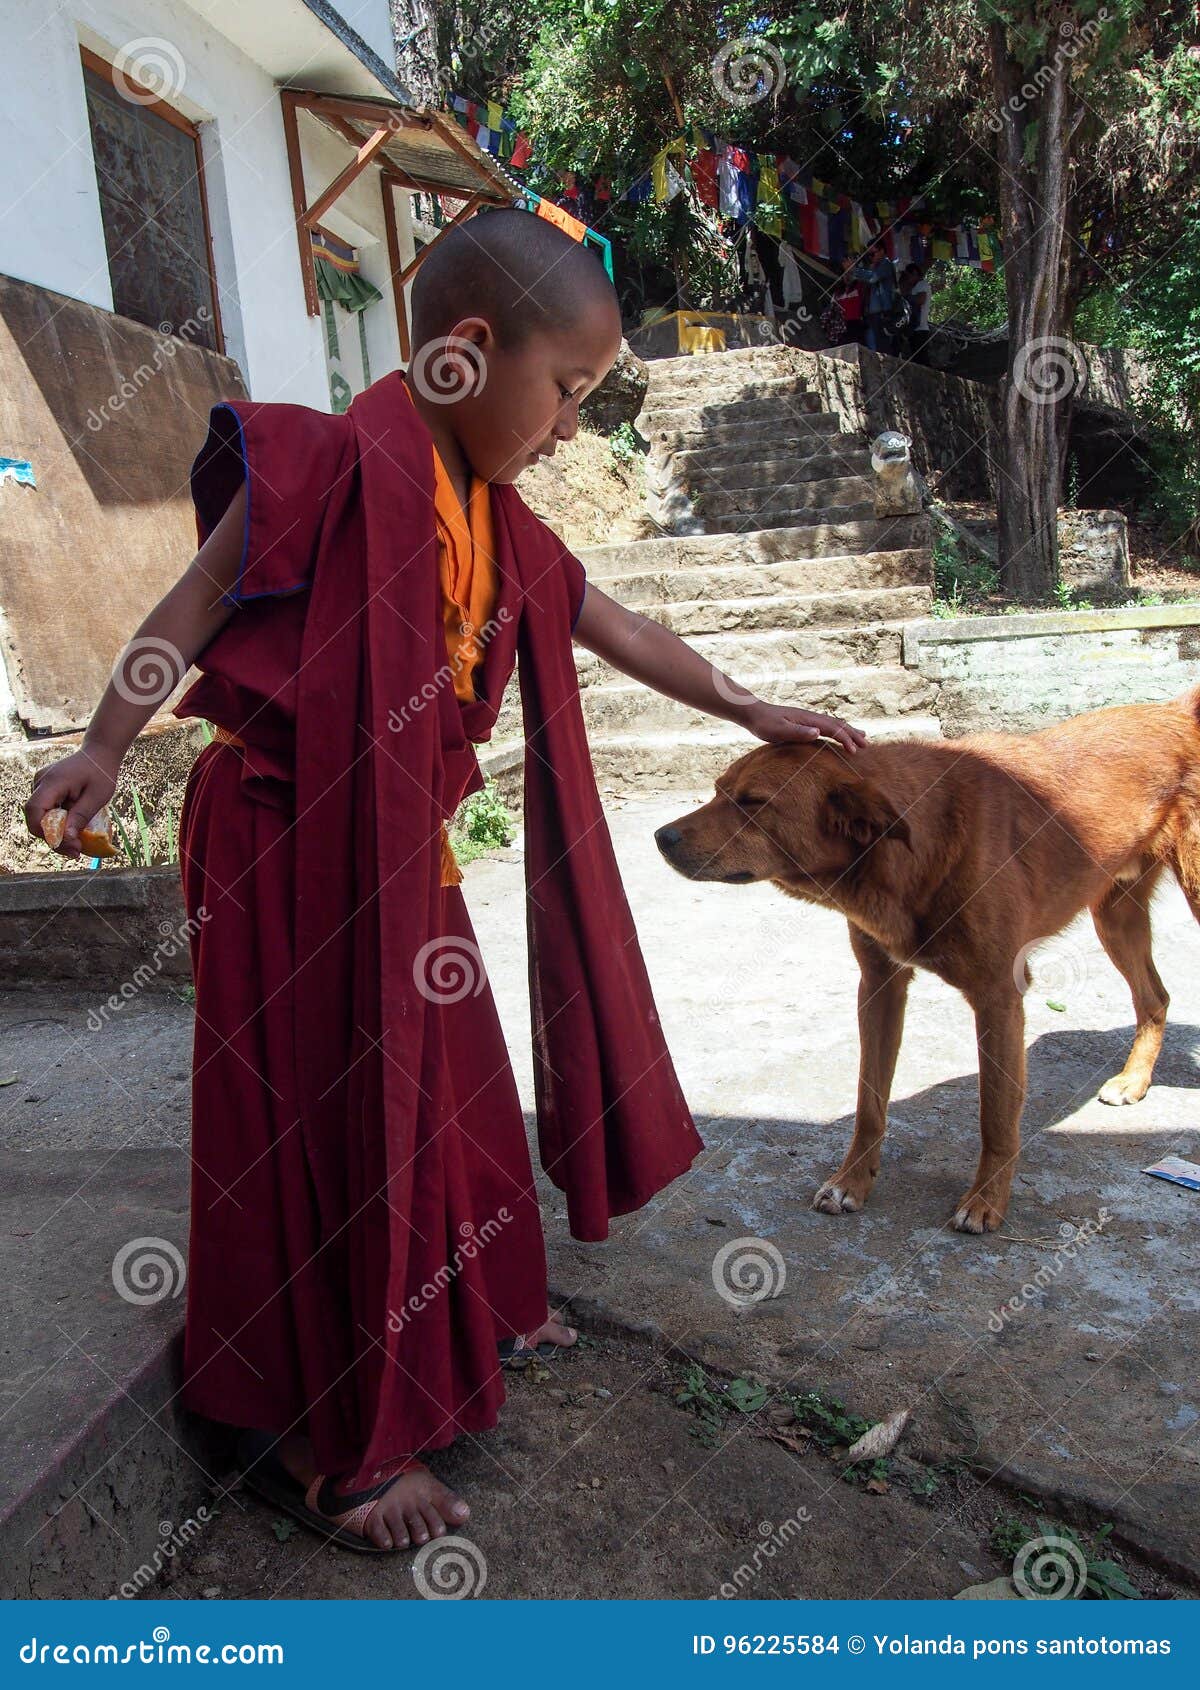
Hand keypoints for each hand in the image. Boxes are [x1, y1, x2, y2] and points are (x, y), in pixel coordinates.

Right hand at [25, 746, 120, 857]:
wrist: (99, 754)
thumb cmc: (101, 773)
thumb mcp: (97, 797)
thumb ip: (81, 816)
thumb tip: (67, 839)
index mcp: (52, 782)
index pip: (34, 810)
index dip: (44, 831)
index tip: (64, 844)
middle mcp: (40, 782)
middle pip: (36, 817)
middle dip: (53, 838)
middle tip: (76, 851)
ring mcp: (40, 785)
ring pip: (40, 817)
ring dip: (56, 832)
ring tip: (78, 844)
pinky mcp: (45, 789)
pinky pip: (46, 811)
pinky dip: (58, 823)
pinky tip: (74, 830)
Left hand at [741, 700, 867, 755]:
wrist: (754, 714)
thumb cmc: (765, 724)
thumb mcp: (779, 730)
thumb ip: (798, 732)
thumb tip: (818, 732)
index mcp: (809, 719)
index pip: (832, 729)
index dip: (845, 738)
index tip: (854, 750)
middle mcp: (812, 718)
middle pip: (838, 725)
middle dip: (853, 735)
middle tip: (867, 745)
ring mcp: (809, 720)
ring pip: (834, 725)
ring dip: (849, 732)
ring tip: (862, 737)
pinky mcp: (804, 724)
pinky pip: (826, 727)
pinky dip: (837, 731)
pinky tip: (838, 735)